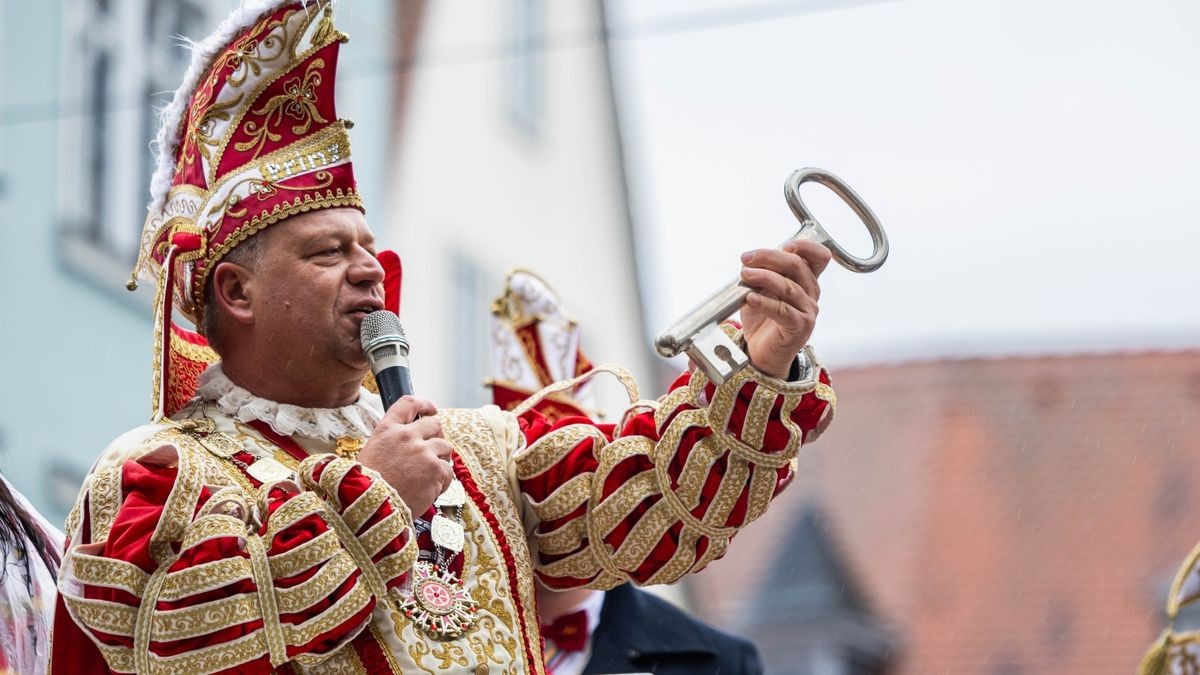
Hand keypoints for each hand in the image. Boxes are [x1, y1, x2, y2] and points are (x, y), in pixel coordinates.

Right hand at [356, 396, 453, 514]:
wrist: (369, 509)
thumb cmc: (366, 487)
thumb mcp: (371, 454)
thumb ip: (391, 443)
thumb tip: (410, 443)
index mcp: (387, 430)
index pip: (408, 404)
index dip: (424, 404)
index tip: (431, 410)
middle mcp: (406, 436)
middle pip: (434, 424)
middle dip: (437, 436)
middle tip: (435, 450)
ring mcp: (423, 451)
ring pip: (445, 447)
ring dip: (441, 460)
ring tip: (429, 476)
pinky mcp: (435, 469)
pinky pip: (448, 471)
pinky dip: (443, 481)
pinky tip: (431, 490)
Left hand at [738, 240, 831, 378]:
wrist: (761, 352)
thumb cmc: (762, 319)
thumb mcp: (761, 290)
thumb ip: (761, 273)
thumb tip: (749, 260)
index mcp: (806, 281)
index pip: (819, 256)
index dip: (806, 246)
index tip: (784, 245)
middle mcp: (811, 294)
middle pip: (798, 266)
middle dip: (770, 257)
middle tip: (747, 259)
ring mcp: (808, 311)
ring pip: (789, 287)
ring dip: (764, 277)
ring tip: (744, 275)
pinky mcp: (799, 327)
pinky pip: (783, 311)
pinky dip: (765, 302)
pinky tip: (751, 298)